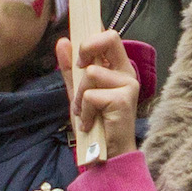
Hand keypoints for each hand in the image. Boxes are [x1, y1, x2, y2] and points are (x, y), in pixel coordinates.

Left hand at [62, 30, 139, 161]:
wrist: (107, 155)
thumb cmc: (96, 123)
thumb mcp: (78, 93)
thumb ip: (70, 69)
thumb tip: (63, 41)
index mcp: (117, 67)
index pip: (109, 36)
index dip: (91, 35)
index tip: (78, 52)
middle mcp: (126, 72)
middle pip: (109, 37)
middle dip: (86, 49)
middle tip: (80, 69)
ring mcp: (128, 85)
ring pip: (90, 73)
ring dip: (80, 96)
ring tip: (86, 112)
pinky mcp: (123, 99)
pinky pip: (91, 95)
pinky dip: (85, 111)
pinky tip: (91, 123)